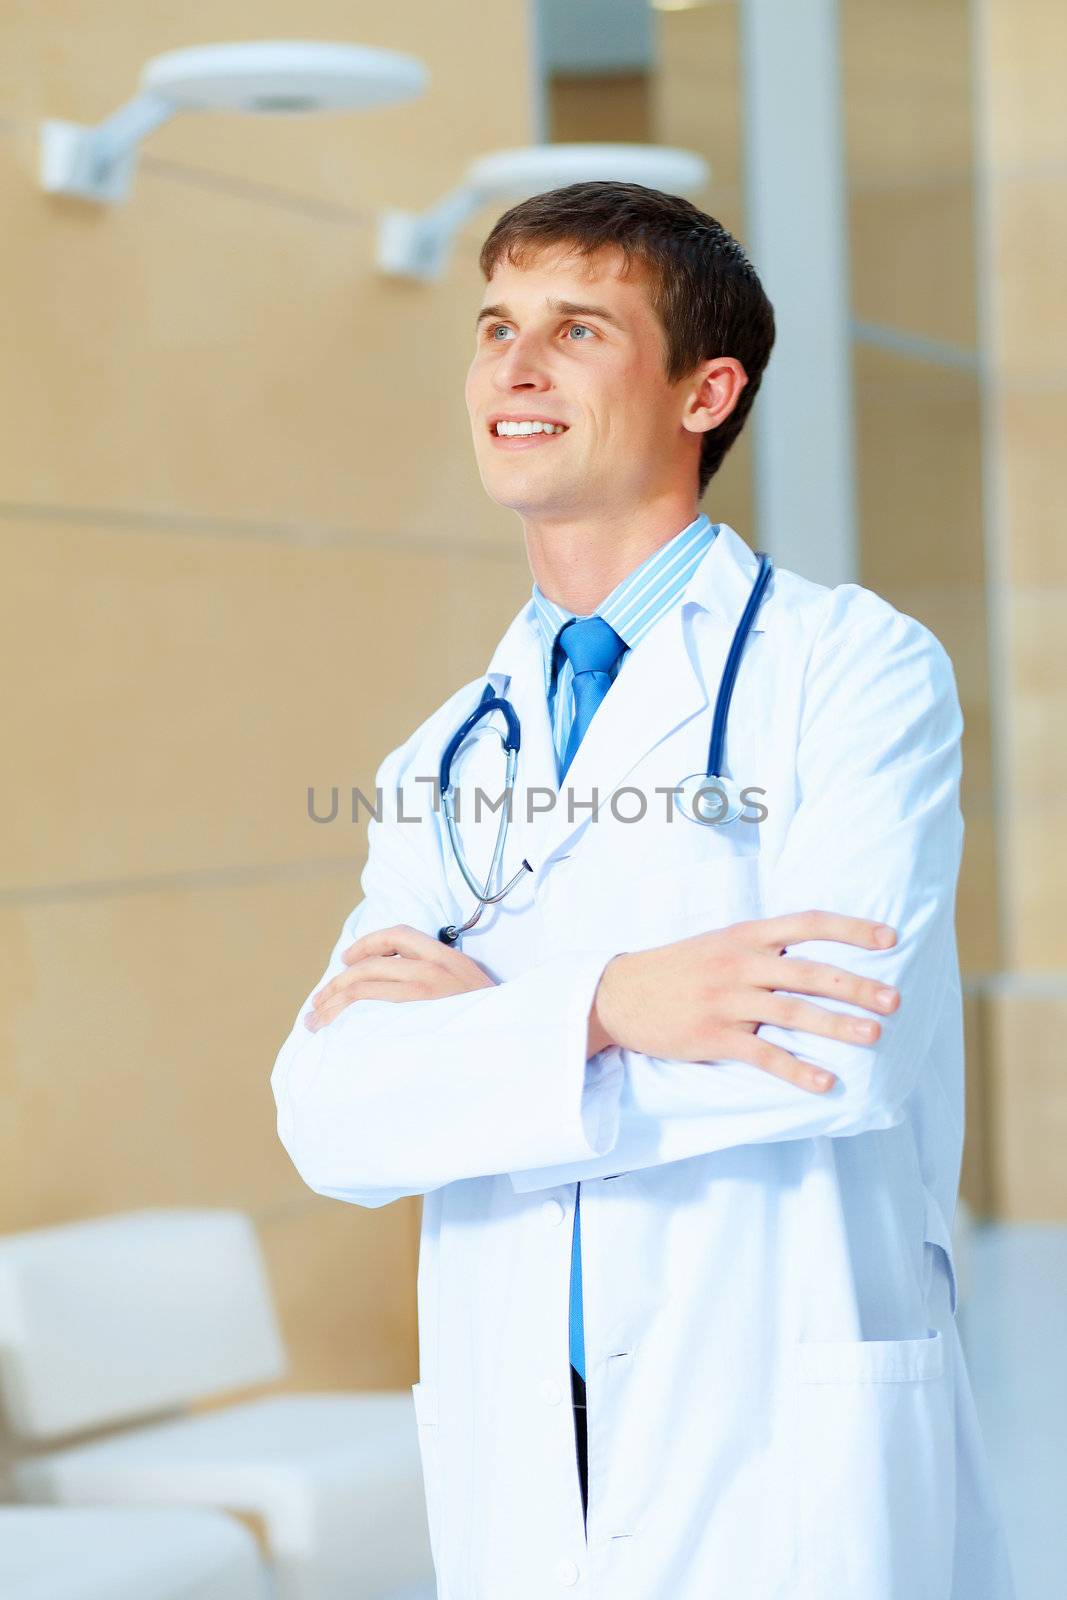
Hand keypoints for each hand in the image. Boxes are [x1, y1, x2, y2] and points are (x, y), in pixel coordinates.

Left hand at [304, 924, 496, 1030]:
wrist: (511, 1048)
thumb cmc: (488, 1023)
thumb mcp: (471, 989)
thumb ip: (441, 979)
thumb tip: (399, 984)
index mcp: (448, 959)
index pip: (399, 934)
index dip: (367, 943)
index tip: (346, 960)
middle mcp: (434, 970)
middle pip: (371, 964)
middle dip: (337, 982)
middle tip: (319, 1002)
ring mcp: (425, 995)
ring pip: (364, 987)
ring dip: (333, 1003)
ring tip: (315, 1021)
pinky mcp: (415, 1020)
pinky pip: (370, 1012)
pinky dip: (347, 1019)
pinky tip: (336, 1031)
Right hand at [588, 911, 899, 1093]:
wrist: (618, 993)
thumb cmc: (677, 969)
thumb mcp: (719, 943)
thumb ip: (764, 947)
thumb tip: (817, 953)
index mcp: (745, 935)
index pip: (808, 923)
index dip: (851, 928)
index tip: (890, 939)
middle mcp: (739, 963)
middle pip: (809, 972)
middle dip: (856, 985)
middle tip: (895, 999)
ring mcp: (726, 1001)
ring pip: (792, 1012)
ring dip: (836, 1025)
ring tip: (873, 1036)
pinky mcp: (713, 1036)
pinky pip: (763, 1055)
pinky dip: (797, 1070)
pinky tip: (825, 1083)